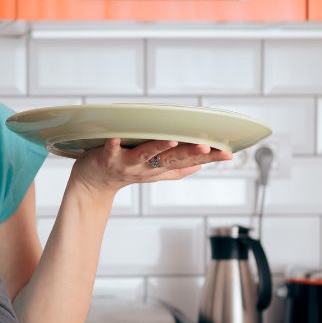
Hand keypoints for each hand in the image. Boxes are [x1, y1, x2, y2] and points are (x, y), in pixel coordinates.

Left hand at [69, 137, 233, 196]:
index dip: (209, 159)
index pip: (189, 161)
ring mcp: (127, 163)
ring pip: (145, 154)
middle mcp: (147, 166)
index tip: (229, 153)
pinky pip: (109, 150)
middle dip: (189, 153)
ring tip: (170, 140)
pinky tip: (114, 138)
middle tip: (207, 147)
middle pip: (172, 159)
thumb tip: (201, 165)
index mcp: (160, 167)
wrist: (92, 185)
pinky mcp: (106, 157)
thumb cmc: (124, 171)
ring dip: (158, 147)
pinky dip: (112, 144)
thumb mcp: (154, 172)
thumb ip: (176, 168)